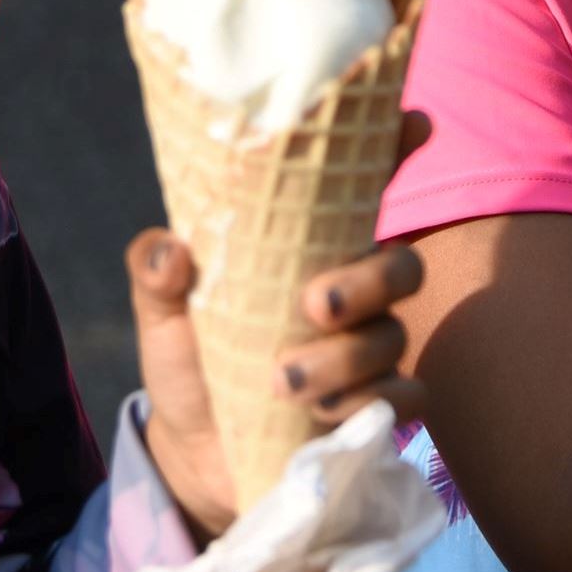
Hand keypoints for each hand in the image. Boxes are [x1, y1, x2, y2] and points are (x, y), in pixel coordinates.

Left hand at [130, 109, 431, 539]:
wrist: (194, 447)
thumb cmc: (192, 352)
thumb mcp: (162, 308)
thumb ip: (157, 271)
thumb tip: (173, 251)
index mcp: (315, 246)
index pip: (367, 186)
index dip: (399, 148)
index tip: (415, 124)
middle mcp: (356, 289)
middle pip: (402, 266)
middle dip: (368, 283)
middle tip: (314, 304)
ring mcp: (369, 347)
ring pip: (395, 336)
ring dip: (344, 360)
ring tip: (283, 383)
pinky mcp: (373, 405)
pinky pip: (406, 397)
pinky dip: (368, 403)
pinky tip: (320, 414)